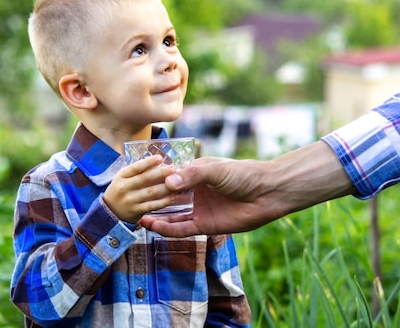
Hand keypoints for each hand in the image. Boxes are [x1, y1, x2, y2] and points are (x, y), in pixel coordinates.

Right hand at [103, 155, 175, 222]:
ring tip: (177, 183)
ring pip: (151, 192)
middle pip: (145, 178)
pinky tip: (173, 197)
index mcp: (121, 176)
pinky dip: (164, 202)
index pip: (136, 167)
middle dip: (161, 173)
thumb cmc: (121, 190)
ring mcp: (130, 200)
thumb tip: (158, 162)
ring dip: (166, 187)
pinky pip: (152, 206)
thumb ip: (137, 171)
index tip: (160, 158)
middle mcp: (124, 187)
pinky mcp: (136, 211)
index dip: (148, 162)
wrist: (110, 212)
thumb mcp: (124, 178)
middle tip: (173, 169)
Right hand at [141, 142, 354, 235]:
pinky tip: (153, 226)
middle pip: (167, 197)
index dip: (154, 180)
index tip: (136, 180)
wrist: (267, 192)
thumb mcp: (214, 169)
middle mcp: (194, 192)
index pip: (169, 177)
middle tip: (132, 200)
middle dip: (151, 199)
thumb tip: (168, 182)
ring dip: (156, 216)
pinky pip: (182, 229)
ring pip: (171, 215)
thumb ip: (192, 175)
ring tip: (137, 215)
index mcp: (195, 174)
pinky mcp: (205, 225)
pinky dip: (168, 228)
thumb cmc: (242, 174)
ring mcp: (198, 209)